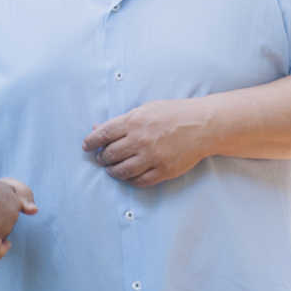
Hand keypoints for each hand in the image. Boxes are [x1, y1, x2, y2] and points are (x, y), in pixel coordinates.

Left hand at [82, 99, 211, 187]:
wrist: (203, 125)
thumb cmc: (174, 113)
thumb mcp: (147, 109)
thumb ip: (122, 120)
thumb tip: (97, 128)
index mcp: (134, 121)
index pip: (103, 134)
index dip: (91, 142)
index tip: (86, 146)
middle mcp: (140, 140)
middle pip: (110, 155)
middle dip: (102, 158)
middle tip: (101, 158)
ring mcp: (152, 157)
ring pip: (122, 171)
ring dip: (113, 171)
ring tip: (112, 169)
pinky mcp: (163, 171)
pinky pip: (139, 181)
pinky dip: (130, 180)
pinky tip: (129, 176)